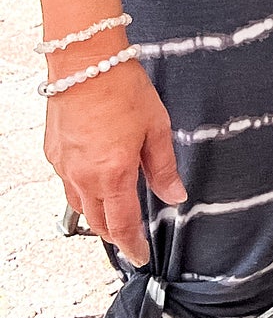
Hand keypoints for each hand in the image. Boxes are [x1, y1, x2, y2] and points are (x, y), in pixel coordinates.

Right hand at [45, 59, 183, 264]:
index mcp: (112, 174)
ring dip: (97, 214)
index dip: (132, 245)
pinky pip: (68, 183)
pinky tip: (97, 180)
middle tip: (131, 238)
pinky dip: (83, 191)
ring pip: (79, 205)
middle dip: (115, 234)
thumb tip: (175, 195)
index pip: (122, 225)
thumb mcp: (157, 127)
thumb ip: (163, 167)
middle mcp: (83, 176)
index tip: (141, 256)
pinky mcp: (53, 153)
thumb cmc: (122, 88)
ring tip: (116, 212)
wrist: (85, 61)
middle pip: (97, 222)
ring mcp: (64, 166)